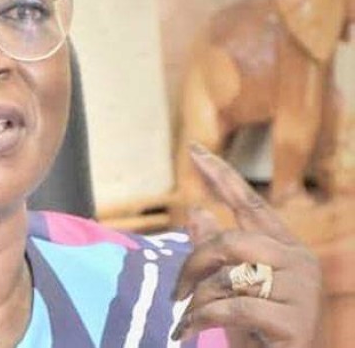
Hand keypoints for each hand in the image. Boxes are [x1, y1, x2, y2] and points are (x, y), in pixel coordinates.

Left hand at [172, 145, 322, 346]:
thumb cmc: (255, 331)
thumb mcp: (227, 287)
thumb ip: (213, 251)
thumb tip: (195, 211)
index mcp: (286, 248)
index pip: (249, 202)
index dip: (221, 175)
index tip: (194, 149)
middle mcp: (300, 263)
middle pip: (231, 242)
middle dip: (194, 265)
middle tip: (175, 293)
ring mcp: (303, 292)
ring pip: (230, 276)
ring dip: (199, 299)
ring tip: (188, 319)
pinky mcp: (296, 322)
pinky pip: (233, 307)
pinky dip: (203, 319)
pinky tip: (189, 330)